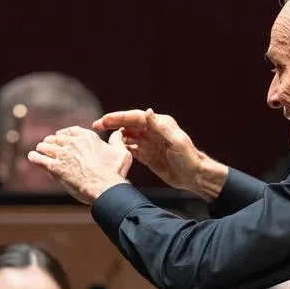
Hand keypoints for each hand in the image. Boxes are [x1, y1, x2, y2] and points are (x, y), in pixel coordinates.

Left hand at [27, 126, 132, 203]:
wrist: (104, 187)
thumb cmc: (114, 172)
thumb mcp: (122, 153)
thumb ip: (118, 142)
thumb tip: (119, 133)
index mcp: (87, 137)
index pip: (71, 130)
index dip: (65, 133)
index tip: (62, 136)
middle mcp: (73, 143)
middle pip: (57, 138)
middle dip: (52, 141)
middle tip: (48, 144)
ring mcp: (62, 154)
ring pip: (46, 147)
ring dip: (42, 148)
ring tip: (38, 150)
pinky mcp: (55, 167)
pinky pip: (40, 159)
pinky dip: (34, 157)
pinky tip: (32, 157)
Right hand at [94, 109, 227, 198]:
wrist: (194, 176)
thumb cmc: (189, 158)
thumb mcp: (176, 142)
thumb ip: (161, 127)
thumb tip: (148, 111)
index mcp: (160, 124)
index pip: (135, 118)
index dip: (118, 118)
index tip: (104, 120)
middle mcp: (153, 131)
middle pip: (128, 125)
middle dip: (111, 124)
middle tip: (95, 126)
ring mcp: (149, 143)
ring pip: (128, 137)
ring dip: (114, 137)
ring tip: (100, 140)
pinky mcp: (148, 155)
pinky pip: (131, 150)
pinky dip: (121, 149)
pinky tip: (111, 152)